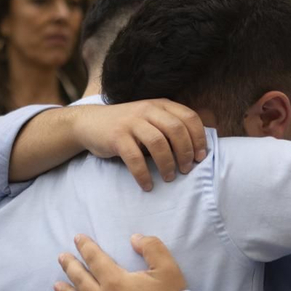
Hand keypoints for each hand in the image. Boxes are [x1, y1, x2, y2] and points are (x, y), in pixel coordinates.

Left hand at [54, 234, 187, 290]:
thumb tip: (135, 238)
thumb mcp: (168, 268)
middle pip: (80, 280)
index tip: (77, 239)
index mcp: (115, 282)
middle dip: (70, 266)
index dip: (85, 247)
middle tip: (61, 258)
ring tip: (57, 285)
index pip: (95, 260)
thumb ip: (151, 247)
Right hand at [73, 101, 207, 191]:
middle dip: (185, 152)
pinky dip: (143, 174)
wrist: (89, 123)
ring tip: (169, 177)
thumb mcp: (151, 119)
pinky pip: (135, 158)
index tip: (201, 157)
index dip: (199, 138)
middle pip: (176, 130)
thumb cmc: (127, 126)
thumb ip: (171, 125)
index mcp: (161, 105)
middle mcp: (148, 110)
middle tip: (186, 169)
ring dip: (167, 164)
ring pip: (158, 143)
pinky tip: (147, 185)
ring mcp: (131, 122)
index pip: (189, 118)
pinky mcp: (117, 137)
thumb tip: (199, 145)